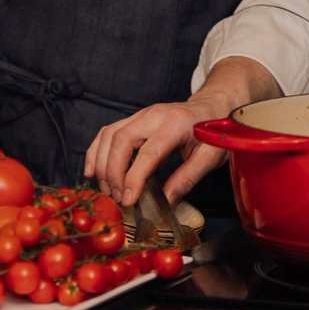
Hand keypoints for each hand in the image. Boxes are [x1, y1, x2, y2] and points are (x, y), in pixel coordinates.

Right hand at [85, 55, 281, 205]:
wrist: (216, 106)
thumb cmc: (215, 131)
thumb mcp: (210, 157)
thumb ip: (187, 179)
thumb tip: (165, 202)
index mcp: (177, 123)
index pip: (149, 151)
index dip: (134, 177)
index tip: (128, 199)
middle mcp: (155, 114)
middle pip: (122, 139)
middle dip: (113, 172)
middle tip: (117, 198)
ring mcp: (142, 114)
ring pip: (110, 134)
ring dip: (102, 164)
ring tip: (107, 190)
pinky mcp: (135, 119)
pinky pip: (108, 131)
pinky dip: (96, 150)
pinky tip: (92, 170)